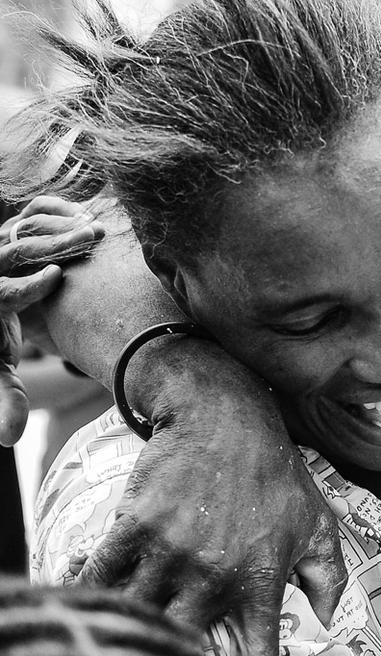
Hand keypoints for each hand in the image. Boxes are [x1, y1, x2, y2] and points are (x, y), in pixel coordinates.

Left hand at [0, 197, 104, 444]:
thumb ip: (6, 402)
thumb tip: (8, 440)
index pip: (3, 291)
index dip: (27, 283)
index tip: (57, 276)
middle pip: (13, 249)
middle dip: (51, 244)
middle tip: (91, 237)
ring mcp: (1, 249)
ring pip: (25, 229)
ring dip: (62, 227)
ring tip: (97, 227)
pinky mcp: (15, 236)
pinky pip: (33, 217)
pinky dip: (58, 215)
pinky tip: (89, 219)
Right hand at [76, 341, 346, 655]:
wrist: (224, 417)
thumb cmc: (276, 474)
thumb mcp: (317, 523)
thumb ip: (328, 577)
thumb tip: (326, 621)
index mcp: (262, 581)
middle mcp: (215, 575)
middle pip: (184, 649)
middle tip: (177, 654)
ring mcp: (171, 554)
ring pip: (139, 619)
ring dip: (135, 626)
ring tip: (138, 624)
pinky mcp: (133, 530)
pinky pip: (99, 582)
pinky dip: (91, 595)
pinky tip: (96, 598)